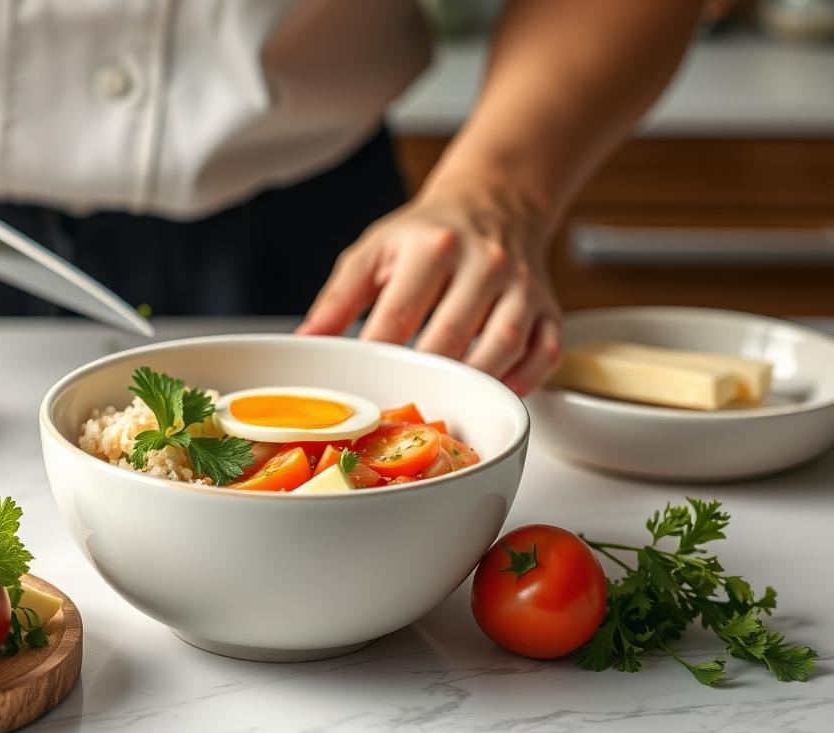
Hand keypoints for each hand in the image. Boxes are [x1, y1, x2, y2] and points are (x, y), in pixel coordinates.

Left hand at [297, 184, 562, 394]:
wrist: (492, 201)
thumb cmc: (427, 233)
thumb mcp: (374, 251)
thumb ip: (338, 298)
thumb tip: (306, 344)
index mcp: (433, 246)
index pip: (399, 312)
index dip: (376, 354)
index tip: (358, 385)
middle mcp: (484, 262)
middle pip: (451, 335)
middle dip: (421, 376)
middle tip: (395, 407)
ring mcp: (522, 286)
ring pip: (502, 347)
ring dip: (471, 384)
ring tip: (440, 405)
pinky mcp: (550, 307)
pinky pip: (544, 353)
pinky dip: (523, 381)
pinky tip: (493, 394)